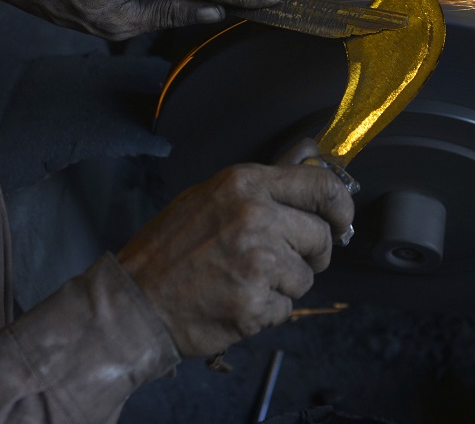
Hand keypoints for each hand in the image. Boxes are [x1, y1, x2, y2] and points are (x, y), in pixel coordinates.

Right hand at [116, 144, 353, 356]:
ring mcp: (257, 262)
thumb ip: (263, 186)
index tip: (342, 220)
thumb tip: (312, 164)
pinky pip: (285, 308)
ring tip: (243, 281)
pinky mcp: (255, 302)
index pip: (322, 186)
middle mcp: (256, 217)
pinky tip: (234, 301)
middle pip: (322, 236)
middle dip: (312, 253)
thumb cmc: (169, 249)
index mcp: (246, 184)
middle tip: (283, 260)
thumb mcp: (210, 196)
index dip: (342, 206)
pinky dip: (266, 310)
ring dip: (284, 285)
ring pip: (305, 277)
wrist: (133, 303)